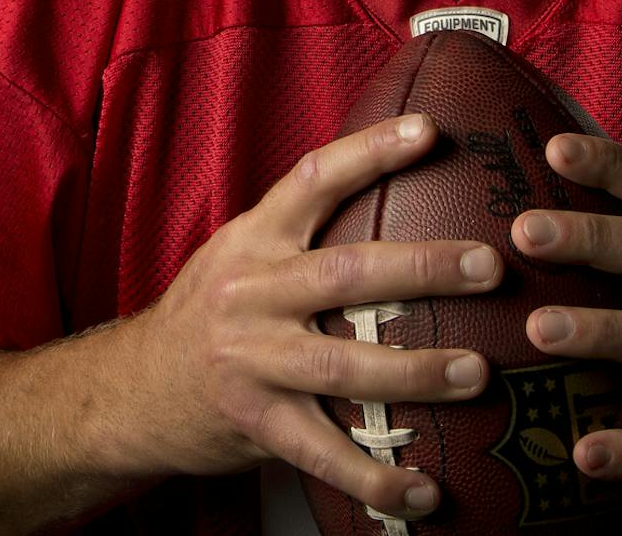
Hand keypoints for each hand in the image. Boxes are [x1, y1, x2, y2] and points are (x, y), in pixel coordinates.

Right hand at [131, 113, 504, 517]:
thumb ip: (300, 234)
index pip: (312, 180)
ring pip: (343, 364)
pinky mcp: (256, 423)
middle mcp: (250, 293)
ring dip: (416, 371)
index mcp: (252, 241)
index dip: (369, 152)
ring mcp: (251, 361)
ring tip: (476, 372)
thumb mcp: (240, 256)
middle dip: (423, 267)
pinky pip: (324, 454)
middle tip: (488, 265)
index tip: (429, 130)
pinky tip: (426, 491)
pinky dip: (377, 477)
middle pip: (345, 273)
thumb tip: (396, 195)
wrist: (133, 388)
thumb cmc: (208, 314)